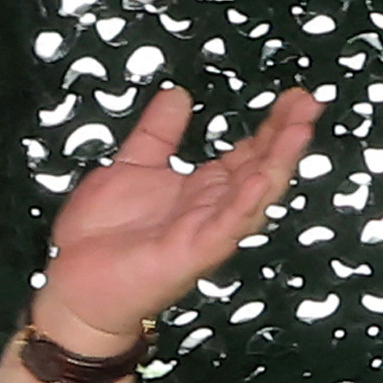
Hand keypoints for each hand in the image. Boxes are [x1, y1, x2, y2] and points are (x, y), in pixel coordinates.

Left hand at [32, 86, 317, 344]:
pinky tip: (258, 180)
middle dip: (287, 135)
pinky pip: (225, 227)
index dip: (273, 124)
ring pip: (255, 195)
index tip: (296, 95)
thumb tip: (177, 94)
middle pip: (262, 167)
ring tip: (299, 130)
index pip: (250, 152)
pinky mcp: (192, 253)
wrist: (74, 288)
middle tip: (308, 103)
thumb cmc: (100, 237)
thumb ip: (158, 133)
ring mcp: (206, 232)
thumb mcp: (131, 168)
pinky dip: (244, 204)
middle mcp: (212, 210)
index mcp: (202, 189)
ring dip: (279, 163)